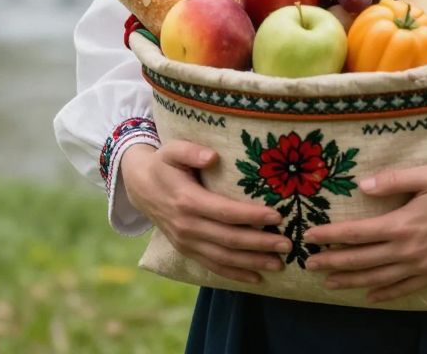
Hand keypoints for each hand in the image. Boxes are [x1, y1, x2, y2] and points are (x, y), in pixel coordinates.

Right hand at [119, 141, 288, 284]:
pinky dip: (235, 273)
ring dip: (252, 262)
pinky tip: (257, 277)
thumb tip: (212, 156)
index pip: (225, 212)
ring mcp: (186, 242)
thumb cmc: (164, 164)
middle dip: (260, 243)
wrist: (139, 187)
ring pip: (223, 257)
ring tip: (279, 264)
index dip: (252, 215)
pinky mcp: (187, 250)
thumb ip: (190, 151)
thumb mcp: (172, 150)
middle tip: (287, 244)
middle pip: (229, 239)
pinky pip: (212, 266)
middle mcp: (187, 226)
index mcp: (187, 201)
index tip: (277, 216)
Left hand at [304, 165, 426, 302]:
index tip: (311, 237)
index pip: (357, 233)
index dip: (331, 236)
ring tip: (329, 282)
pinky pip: (404, 289)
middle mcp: (408, 250)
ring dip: (351, 281)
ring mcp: (422, 266)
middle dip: (333, 262)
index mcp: (403, 224)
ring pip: (378, 278)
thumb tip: (362, 186)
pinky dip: (384, 294)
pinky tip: (369, 296)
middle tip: (309, 264)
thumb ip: (394, 179)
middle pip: (362, 260)